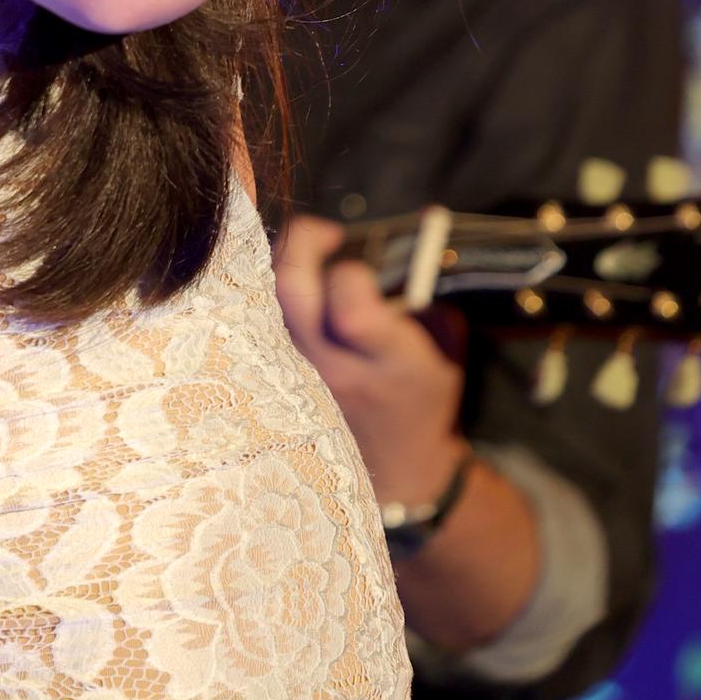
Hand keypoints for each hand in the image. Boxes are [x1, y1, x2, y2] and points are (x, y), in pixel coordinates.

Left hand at [275, 212, 466, 506]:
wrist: (396, 470)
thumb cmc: (422, 400)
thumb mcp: (445, 350)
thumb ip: (427, 292)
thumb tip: (418, 229)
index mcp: (390, 366)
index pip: (351, 309)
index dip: (350, 273)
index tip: (358, 262)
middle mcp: (336, 373)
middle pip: (291, 292)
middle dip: (302, 243)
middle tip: (324, 235)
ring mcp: (296, 380)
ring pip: (263, 302)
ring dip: (280, 264)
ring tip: (305, 256)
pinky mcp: (271, 381)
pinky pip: (255, 322)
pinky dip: (266, 293)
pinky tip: (288, 287)